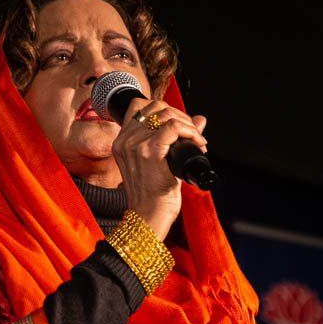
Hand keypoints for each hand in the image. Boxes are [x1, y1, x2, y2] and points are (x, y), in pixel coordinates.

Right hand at [111, 98, 207, 240]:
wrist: (148, 217)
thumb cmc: (153, 195)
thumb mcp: (160, 162)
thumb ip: (175, 138)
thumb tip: (200, 119)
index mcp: (121, 142)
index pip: (140, 106)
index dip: (165, 109)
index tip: (179, 125)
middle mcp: (125, 140)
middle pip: (156, 107)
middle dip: (181, 116)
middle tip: (193, 133)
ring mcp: (135, 145)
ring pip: (167, 115)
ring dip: (188, 124)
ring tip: (197, 140)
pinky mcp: (150, 152)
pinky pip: (174, 128)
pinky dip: (191, 132)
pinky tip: (199, 143)